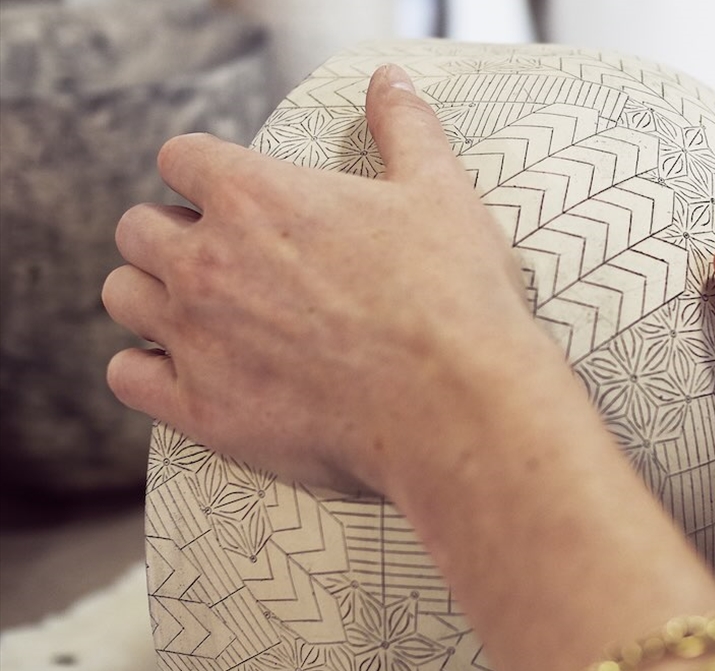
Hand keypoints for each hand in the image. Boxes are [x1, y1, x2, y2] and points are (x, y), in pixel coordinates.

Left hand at [102, 65, 537, 492]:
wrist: (453, 403)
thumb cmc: (451, 295)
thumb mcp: (439, 192)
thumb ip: (404, 128)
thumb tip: (390, 81)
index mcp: (255, 197)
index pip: (180, 157)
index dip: (206, 173)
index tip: (232, 196)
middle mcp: (207, 262)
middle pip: (137, 229)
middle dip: (172, 236)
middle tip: (224, 260)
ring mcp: (196, 338)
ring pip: (123, 297)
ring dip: (154, 297)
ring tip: (202, 313)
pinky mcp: (200, 408)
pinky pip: (126, 376)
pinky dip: (149, 370)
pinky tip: (191, 371)